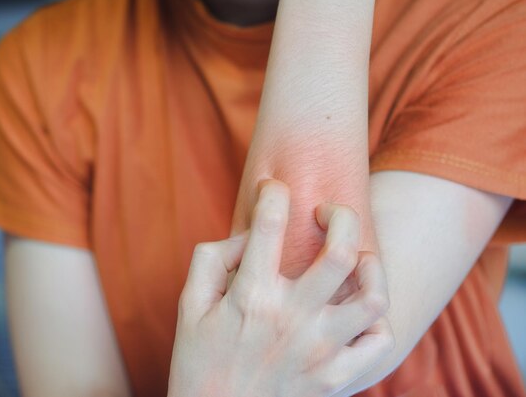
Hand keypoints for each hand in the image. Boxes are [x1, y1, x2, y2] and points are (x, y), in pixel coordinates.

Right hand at [168, 180, 393, 396]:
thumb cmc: (198, 362)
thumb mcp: (189, 306)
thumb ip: (210, 260)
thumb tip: (245, 236)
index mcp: (250, 297)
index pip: (270, 224)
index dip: (273, 193)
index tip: (273, 190)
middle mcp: (291, 319)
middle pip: (341, 251)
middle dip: (340, 215)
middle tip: (326, 212)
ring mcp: (319, 350)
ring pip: (373, 295)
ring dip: (371, 264)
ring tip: (356, 257)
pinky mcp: (335, 377)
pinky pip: (379, 342)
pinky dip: (377, 318)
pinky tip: (358, 307)